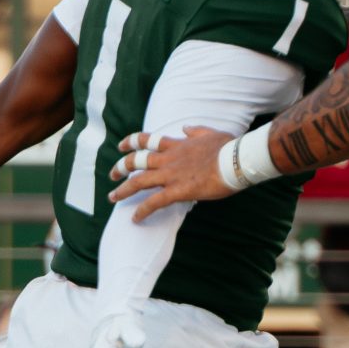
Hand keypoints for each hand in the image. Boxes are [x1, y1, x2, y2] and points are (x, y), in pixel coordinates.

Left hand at [108, 128, 236, 224]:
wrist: (236, 159)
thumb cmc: (228, 147)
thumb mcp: (209, 133)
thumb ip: (195, 131)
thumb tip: (185, 128)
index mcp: (176, 145)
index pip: (147, 140)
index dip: (132, 142)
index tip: (122, 146)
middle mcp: (168, 159)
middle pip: (136, 161)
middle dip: (121, 168)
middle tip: (112, 175)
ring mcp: (171, 175)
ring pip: (139, 182)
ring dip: (123, 190)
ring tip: (112, 197)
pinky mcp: (178, 191)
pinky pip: (154, 202)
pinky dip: (142, 210)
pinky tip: (135, 218)